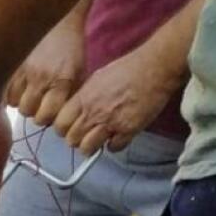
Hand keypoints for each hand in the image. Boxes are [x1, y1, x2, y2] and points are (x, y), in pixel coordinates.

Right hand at [5, 20, 83, 125]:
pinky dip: (10, 92)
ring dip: (20, 101)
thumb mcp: (78, 74)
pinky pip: (4, 90)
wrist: (60, 23)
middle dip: (33, 110)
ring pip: (13, 103)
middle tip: (38, 101)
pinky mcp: (12, 65)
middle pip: (27, 112)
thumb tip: (57, 120)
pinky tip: (18, 86)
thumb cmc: (71, 51)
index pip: (46, 116)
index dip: (46, 117)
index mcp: (61, 81)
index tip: (49, 112)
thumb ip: (67, 98)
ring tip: (27, 92)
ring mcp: (24, 71)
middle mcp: (41, 78)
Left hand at [52, 47, 174, 154]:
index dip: (64, 129)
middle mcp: (94, 112)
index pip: (60, 125)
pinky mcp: (129, 130)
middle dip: (77, 140)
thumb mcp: (96, 78)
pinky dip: (115, 145)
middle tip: (84, 136)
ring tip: (98, 141)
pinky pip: (114, 148)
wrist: (155, 67)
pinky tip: (117, 137)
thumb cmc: (128, 69)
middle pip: (71, 140)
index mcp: (83, 99)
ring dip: (92, 147)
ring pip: (87, 148)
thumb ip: (84, 97)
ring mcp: (111, 122)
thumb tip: (76, 110)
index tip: (69, 129)